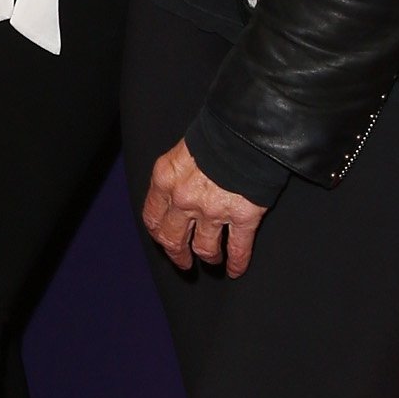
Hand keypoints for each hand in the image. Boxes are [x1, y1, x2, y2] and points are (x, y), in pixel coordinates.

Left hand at [142, 140, 266, 277]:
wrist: (246, 127)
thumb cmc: (215, 132)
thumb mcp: (182, 150)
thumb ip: (176, 174)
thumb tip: (177, 190)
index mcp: (165, 180)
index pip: (153, 217)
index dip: (158, 233)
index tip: (163, 239)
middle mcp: (184, 200)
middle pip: (173, 239)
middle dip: (177, 254)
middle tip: (184, 261)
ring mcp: (213, 211)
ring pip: (205, 248)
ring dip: (208, 257)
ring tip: (212, 260)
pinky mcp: (243, 216)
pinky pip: (238, 248)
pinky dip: (237, 263)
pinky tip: (236, 270)